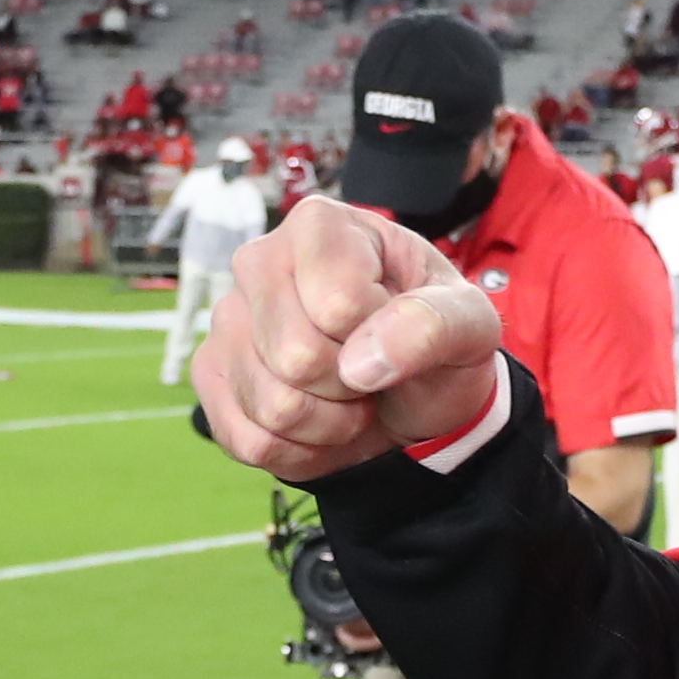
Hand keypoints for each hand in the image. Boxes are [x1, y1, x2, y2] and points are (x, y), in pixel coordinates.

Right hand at [194, 194, 503, 480]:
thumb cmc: (434, 340)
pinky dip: (299, 451)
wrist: (411, 392)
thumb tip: (362, 361)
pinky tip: (319, 424)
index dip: (380, 336)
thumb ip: (433, 325)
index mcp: (322, 227)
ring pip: (272, 405)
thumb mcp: (468, 325)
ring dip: (330, 424)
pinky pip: (248, 440)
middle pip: (295, 356)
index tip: (394, 327)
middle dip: (351, 386)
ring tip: (348, 397)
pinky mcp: (210, 374)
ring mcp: (227, 319)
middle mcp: (259, 261)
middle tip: (371, 371)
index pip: (338, 303)